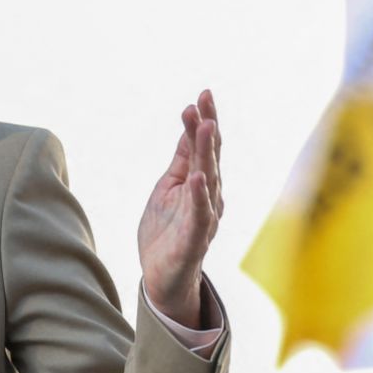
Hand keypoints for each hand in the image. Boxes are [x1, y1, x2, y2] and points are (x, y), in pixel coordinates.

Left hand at [138, 89, 222, 326]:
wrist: (162, 278)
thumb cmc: (167, 232)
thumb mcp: (168, 188)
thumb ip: (181, 160)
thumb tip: (190, 126)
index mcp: (200, 184)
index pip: (203, 147)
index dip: (203, 121)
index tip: (202, 94)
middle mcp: (208, 197)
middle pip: (209, 157)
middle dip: (207, 128)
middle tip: (205, 100)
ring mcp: (203, 217)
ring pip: (207, 180)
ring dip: (206, 153)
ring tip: (205, 126)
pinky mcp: (195, 240)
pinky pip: (200, 216)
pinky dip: (198, 197)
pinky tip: (196, 178)